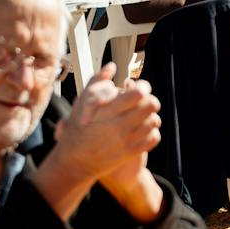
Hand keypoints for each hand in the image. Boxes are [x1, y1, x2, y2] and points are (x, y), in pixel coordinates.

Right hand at [52, 69, 163, 187]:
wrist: (75, 162)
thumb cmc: (77, 130)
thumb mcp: (81, 104)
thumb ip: (96, 82)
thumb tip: (111, 66)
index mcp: (109, 111)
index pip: (138, 94)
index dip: (143, 87)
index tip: (141, 88)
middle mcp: (120, 125)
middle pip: (151, 105)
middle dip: (149, 100)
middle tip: (144, 101)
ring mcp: (127, 141)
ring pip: (154, 121)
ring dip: (151, 116)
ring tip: (144, 116)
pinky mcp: (131, 153)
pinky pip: (153, 138)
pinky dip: (151, 132)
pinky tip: (143, 130)